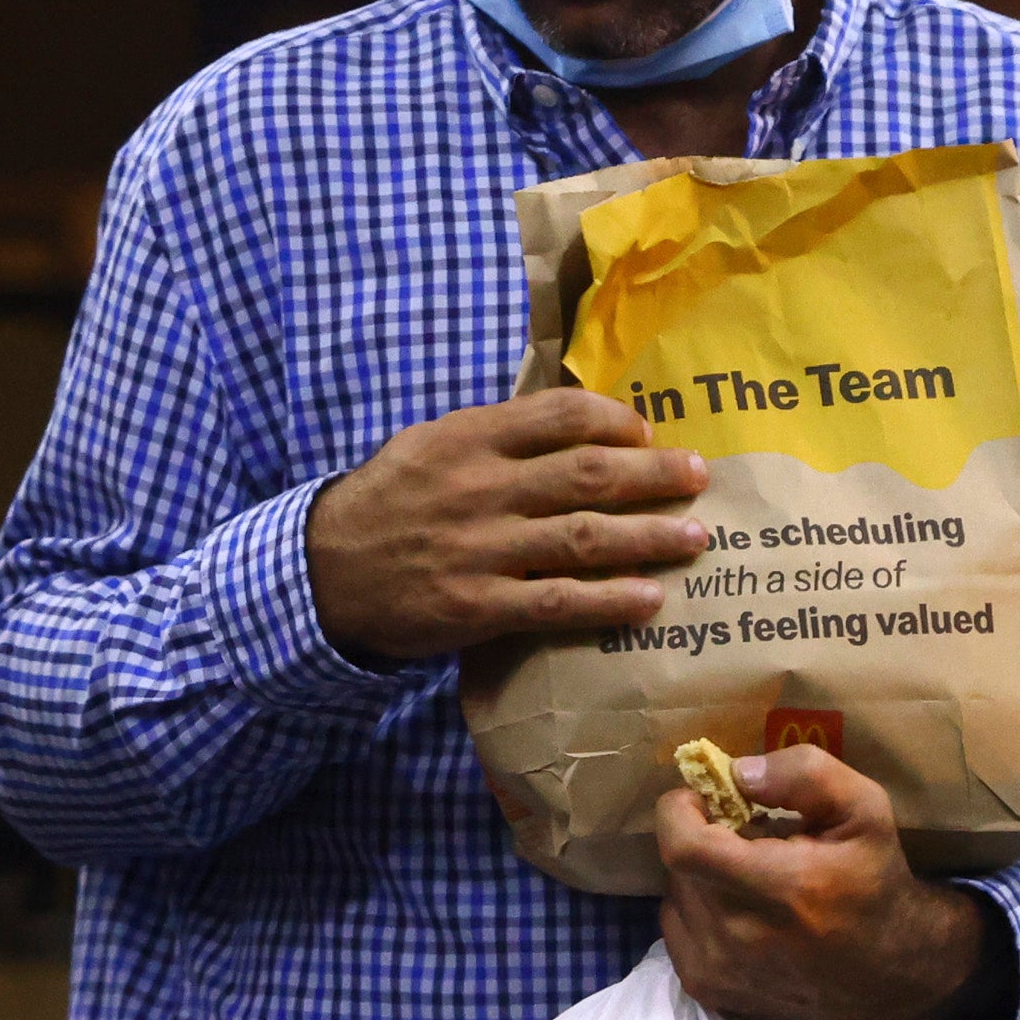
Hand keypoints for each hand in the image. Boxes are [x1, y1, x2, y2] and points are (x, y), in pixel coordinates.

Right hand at [306, 388, 711, 666]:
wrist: (321, 574)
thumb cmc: (385, 504)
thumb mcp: (427, 445)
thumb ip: (493, 435)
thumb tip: (569, 425)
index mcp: (470, 438)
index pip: (561, 414)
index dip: (616, 420)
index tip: (646, 433)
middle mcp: (481, 487)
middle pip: (589, 473)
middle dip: (654, 473)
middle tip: (698, 477)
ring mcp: (481, 549)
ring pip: (585, 537)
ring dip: (650, 536)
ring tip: (695, 538)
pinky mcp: (477, 606)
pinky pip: (557, 601)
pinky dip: (608, 599)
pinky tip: (649, 599)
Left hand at [653, 745, 997, 1019]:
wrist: (894, 972)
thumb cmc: (876, 881)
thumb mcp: (864, 809)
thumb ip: (805, 774)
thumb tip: (738, 772)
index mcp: (780, 888)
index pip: (683, 845)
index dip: (680, 811)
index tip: (706, 798)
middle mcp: (739, 937)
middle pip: (679, 867)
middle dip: (703, 839)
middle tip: (745, 839)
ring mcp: (718, 971)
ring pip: (675, 897)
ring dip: (700, 877)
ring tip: (748, 879)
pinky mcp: (710, 991)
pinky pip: (677, 931)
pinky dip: (699, 912)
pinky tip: (741, 913)